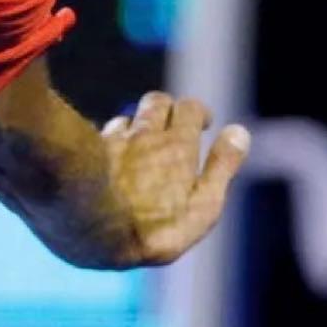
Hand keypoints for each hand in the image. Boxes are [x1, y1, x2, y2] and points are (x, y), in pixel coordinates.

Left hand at [100, 91, 250, 265]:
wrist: (87, 222)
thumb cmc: (152, 222)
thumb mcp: (202, 205)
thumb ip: (221, 167)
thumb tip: (240, 132)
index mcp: (178, 144)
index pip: (190, 108)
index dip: (198, 113)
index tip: (203, 122)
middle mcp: (145, 135)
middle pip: (157, 103)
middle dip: (168, 109)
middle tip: (173, 124)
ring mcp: (113, 143)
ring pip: (127, 119)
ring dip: (136, 124)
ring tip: (141, 140)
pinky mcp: (87, 155)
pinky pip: (100, 139)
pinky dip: (109, 143)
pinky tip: (107, 157)